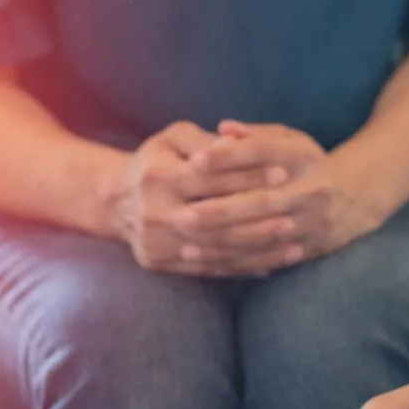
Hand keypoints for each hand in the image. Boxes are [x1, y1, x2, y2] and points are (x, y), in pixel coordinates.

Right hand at [116, 121, 300, 275]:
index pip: (211, 177)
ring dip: (257, 249)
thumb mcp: (172, 139)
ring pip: (215, 249)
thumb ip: (205, 141)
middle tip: (293, 215)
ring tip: (292, 244)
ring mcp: (156, 242)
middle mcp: (155, 212)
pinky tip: (271, 265)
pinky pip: (208, 269)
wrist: (115, 201)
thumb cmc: (155, 161)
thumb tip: (237, 143)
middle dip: (257, 217)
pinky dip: (241, 267)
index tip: (283, 174)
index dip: (248, 175)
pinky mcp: (160, 263)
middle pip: (215, 218)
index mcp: (158, 176)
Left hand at [173, 121, 387, 269]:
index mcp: (303, 158)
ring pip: (262, 237)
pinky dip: (236, 263)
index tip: (197, 160)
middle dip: (221, 211)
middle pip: (261, 201)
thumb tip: (220, 129)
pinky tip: (207, 263)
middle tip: (183, 216)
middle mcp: (310, 190)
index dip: (231, 156)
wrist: (358, 197)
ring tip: (186, 245)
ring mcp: (311, 223)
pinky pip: (267, 259)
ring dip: (223, 244)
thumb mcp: (291, 140)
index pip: (265, 153)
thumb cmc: (309, 164)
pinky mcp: (308, 248)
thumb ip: (256, 135)